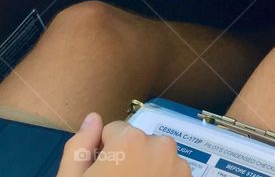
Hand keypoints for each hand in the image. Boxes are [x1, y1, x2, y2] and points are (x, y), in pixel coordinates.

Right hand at [57, 112, 189, 175]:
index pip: (113, 130)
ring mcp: (179, 165)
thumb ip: (80, 146)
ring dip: (145, 169)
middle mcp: (161, 145)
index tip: (98, 174)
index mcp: (131, 140)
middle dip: (126, 159)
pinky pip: (170, 171)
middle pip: (137, 143)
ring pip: (156, 157)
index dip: (101, 152)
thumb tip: (93, 118)